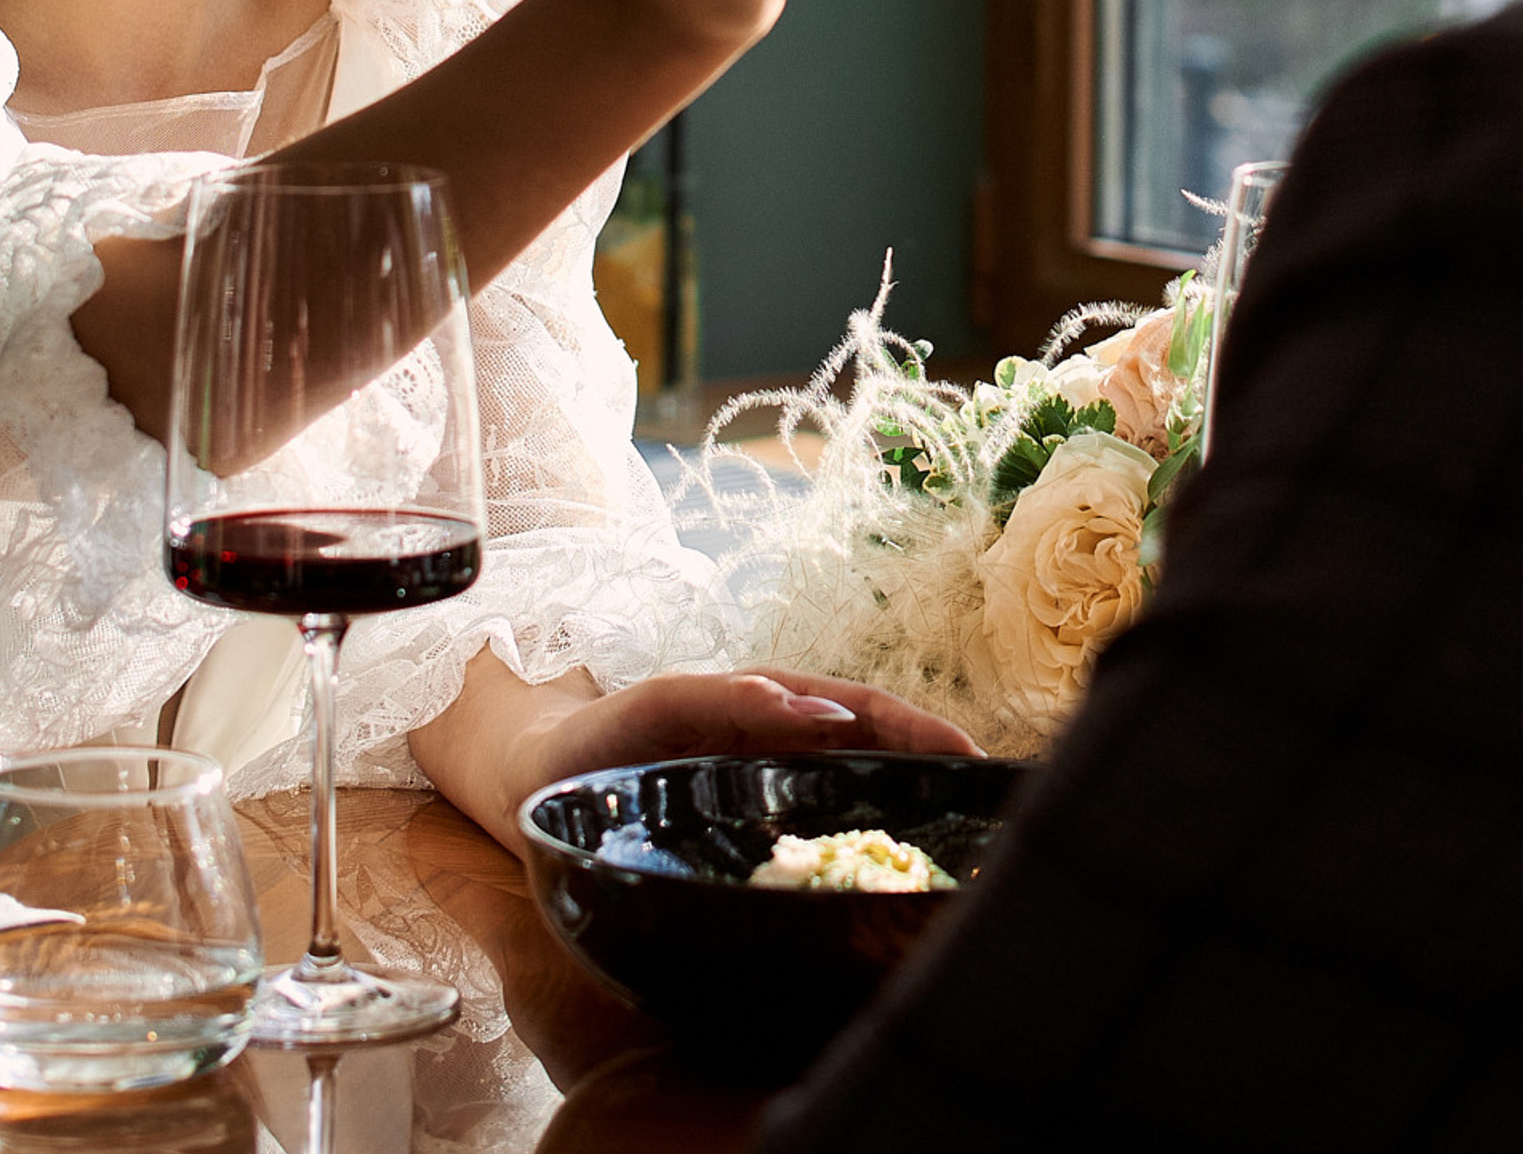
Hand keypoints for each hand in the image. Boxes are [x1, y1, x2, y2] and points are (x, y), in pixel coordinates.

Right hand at [505, 668, 982, 835]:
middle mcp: (759, 718)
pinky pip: (715, 695)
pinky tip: (790, 708)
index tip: (978, 770)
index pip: (865, 742)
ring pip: (797, 700)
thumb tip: (847, 827)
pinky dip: (756, 699)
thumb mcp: (711, 810)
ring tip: (904, 729)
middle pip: (850, 715)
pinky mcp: (669, 699)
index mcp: (778, 747)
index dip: (921, 748)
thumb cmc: (637, 793)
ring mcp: (717, 707)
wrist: (545, 769)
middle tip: (965, 751)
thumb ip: (773, 809)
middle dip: (911, 730)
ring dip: (852, 712)